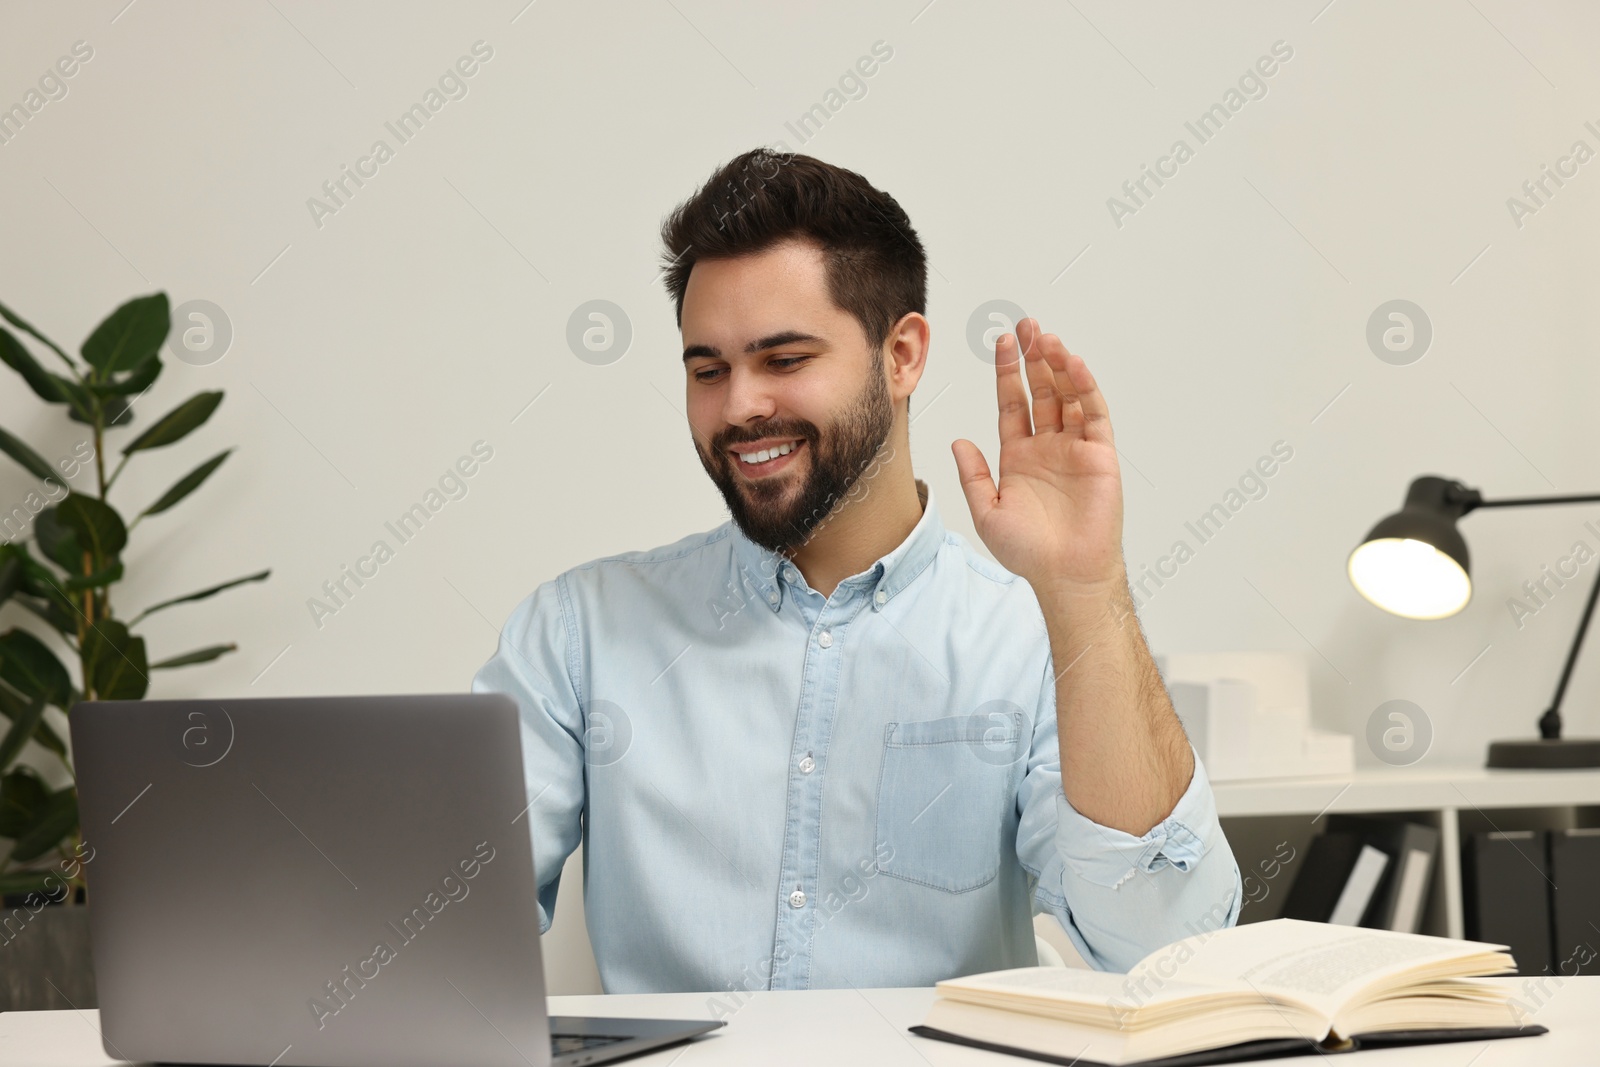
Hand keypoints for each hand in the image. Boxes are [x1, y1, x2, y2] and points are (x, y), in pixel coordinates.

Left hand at [951, 318, 1125, 595]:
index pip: (1012, 404)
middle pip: (1040, 392)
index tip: (1002, 342)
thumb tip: (957, 441)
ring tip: (1047, 339)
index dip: (1007, 373)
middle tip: (1027, 326)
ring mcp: (1074, 449)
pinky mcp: (1100, 455)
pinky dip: (1084, 388)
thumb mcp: (987, 511)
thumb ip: (973, 475)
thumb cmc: (1027, 551)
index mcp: (1018, 456)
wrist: (1065, 573)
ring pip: (1066, 397)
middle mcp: (1047, 447)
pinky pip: (1093, 414)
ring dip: (1058, 367)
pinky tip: (1073, 366)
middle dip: (1033, 359)